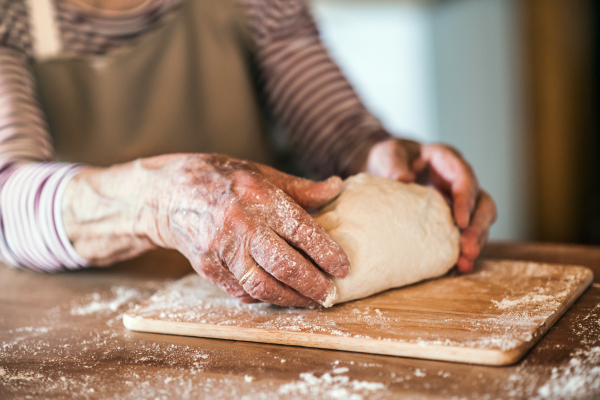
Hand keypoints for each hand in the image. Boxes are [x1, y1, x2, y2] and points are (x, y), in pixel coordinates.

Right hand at [63, 154, 349, 306]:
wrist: (167, 192)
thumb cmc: (221, 180)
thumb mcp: (261, 173)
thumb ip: (300, 188)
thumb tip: (336, 187)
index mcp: (259, 196)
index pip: (301, 229)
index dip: (326, 252)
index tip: (344, 268)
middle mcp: (240, 223)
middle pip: (284, 264)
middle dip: (312, 284)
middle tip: (331, 295)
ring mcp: (220, 247)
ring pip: (262, 283)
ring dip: (289, 298)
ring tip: (309, 302)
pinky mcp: (206, 265)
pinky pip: (239, 289)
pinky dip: (260, 297)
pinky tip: (276, 296)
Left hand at [365, 139, 496, 272]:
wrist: (387, 168)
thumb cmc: (391, 158)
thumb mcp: (388, 154)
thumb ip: (393, 163)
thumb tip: (401, 178)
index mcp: (447, 160)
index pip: (464, 178)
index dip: (466, 200)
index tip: (460, 222)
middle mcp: (459, 181)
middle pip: (482, 203)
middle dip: (478, 227)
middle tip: (468, 249)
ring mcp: (459, 200)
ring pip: (479, 222)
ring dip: (475, 243)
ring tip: (464, 264)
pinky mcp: (453, 218)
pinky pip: (464, 234)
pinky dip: (460, 250)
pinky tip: (455, 268)